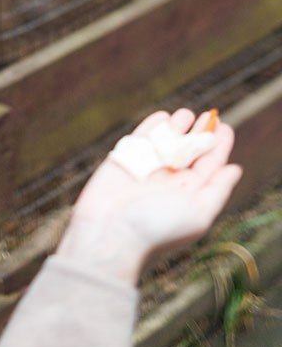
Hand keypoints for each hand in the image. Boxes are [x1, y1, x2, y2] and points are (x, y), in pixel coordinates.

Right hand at [56, 109, 242, 285]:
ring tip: (187, 115)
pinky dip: (154, 124)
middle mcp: (171, 180)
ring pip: (167, 140)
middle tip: (210, 116)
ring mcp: (148, 167)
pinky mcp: (127, 157)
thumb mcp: (198, 213)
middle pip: (190, 150)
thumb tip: (236, 168)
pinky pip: (143, 136)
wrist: (110, 231)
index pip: (209, 165)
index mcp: (190, 194)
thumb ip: (218, 189)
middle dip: (201, 133)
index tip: (225, 127)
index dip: (219, 145)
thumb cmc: (157, 228)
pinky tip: (165, 116)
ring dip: (178, 125)